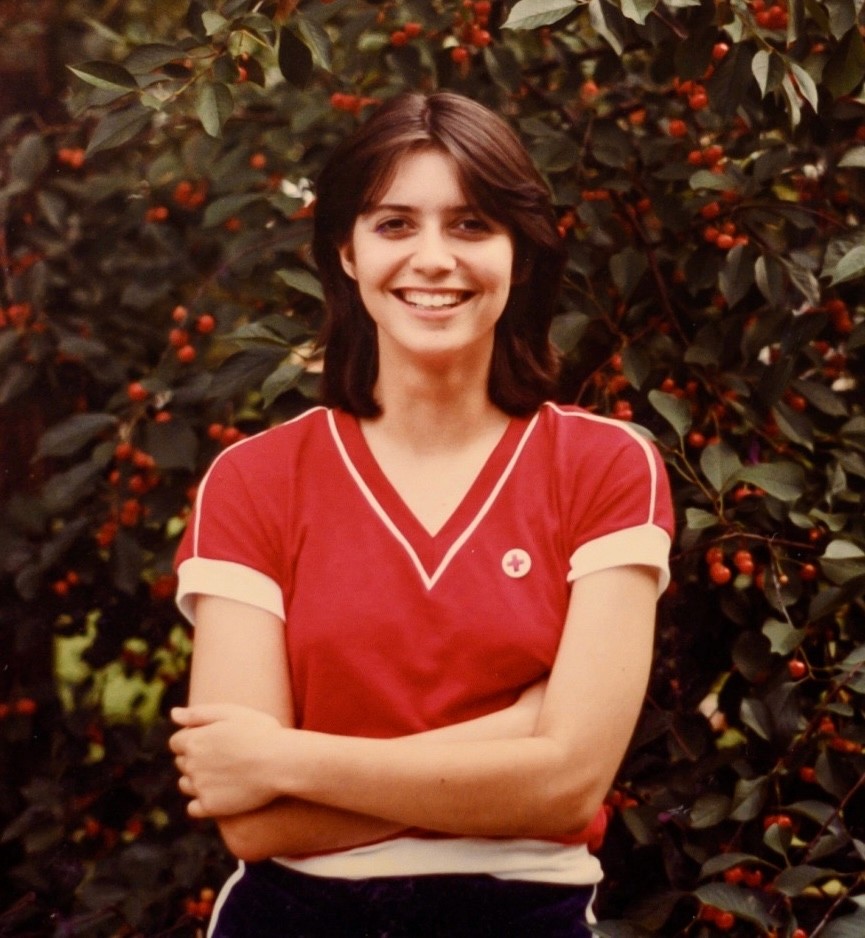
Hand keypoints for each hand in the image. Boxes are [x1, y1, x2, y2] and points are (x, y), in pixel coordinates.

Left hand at [169, 704, 283, 817]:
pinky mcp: (210, 806)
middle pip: (182, 762)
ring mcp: (200, 787)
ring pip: (186, 784)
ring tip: (224, 774)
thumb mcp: (231, 713)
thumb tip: (173, 714)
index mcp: (194, 740)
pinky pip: (193, 808)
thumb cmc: (260, 732)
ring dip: (197, 779)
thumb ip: (199, 713)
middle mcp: (191, 765)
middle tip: (223, 755)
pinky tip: (219, 793)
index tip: (215, 739)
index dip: (194, 739)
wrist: (281, 763)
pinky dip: (201, 802)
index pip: (177, 742)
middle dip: (196, 758)